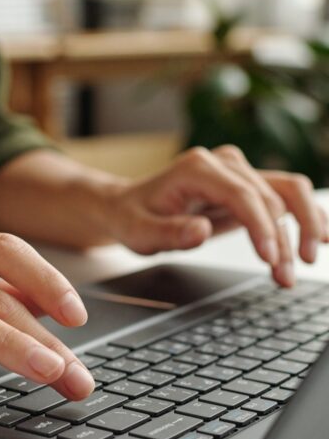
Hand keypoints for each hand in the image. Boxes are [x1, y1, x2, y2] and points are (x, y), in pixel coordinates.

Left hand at [108, 145, 328, 285]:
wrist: (128, 206)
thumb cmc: (133, 218)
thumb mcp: (138, 232)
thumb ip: (169, 232)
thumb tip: (201, 231)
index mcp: (196, 168)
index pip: (242, 195)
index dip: (261, 227)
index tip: (270, 258)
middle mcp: (223, 163)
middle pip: (270, 196)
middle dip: (283, 238)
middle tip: (286, 276)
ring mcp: (238, 170)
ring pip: (287, 193)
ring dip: (302, 228)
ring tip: (304, 264)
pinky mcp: (246, 185)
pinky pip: (285, 196)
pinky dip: (303, 217)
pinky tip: (317, 239)